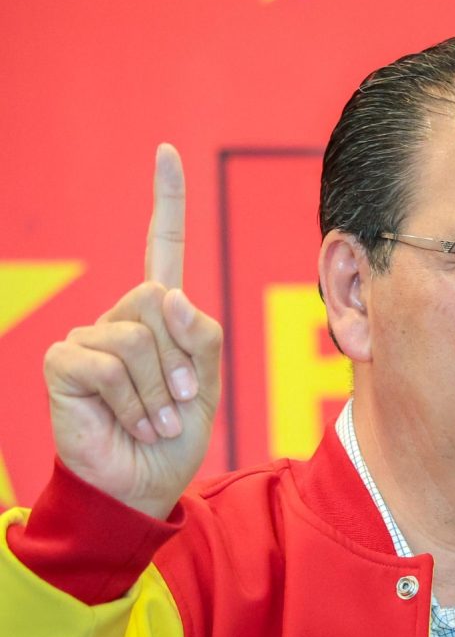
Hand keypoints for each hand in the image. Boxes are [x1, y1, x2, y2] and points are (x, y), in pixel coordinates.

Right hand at [43, 145, 221, 518]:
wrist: (144, 483)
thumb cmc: (176, 434)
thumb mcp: (208, 383)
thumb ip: (200, 335)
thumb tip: (166, 295)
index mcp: (161, 315)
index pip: (163, 246)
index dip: (166, 200)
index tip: (166, 153)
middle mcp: (122, 316)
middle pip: (158, 298)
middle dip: (181, 359)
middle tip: (180, 402)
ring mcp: (89, 335)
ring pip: (138, 333)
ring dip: (161, 389)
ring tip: (157, 419)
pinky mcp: (64, 361)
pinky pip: (109, 362)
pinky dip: (134, 400)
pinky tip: (132, 421)